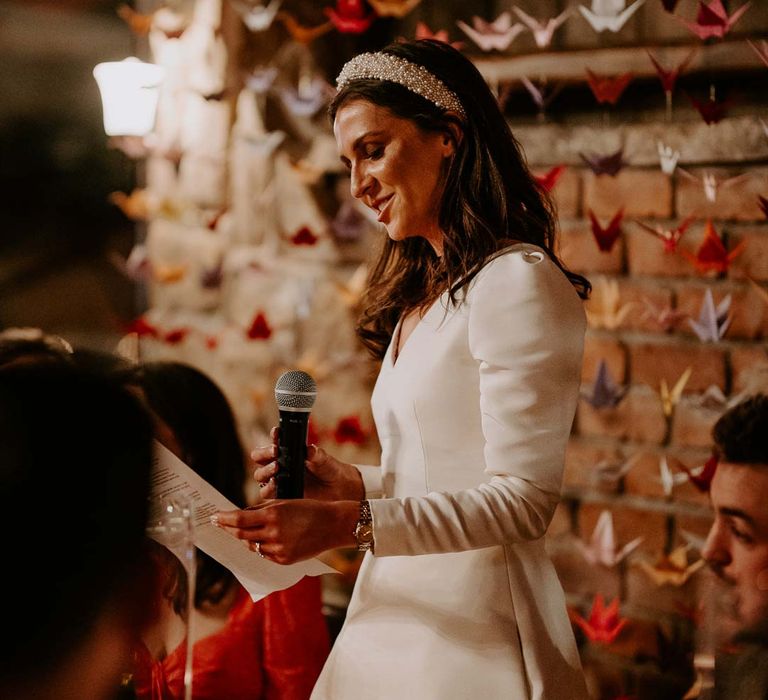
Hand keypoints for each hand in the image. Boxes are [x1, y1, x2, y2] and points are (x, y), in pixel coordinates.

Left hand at [213, 499, 358, 563]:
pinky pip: (264, 554)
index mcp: (272, 515)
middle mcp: (273, 533)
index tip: (214, 517)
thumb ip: (261, 509)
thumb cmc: (308, 509)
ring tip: (247, 530)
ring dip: (246, 538)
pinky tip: (264, 540)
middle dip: (229, 529)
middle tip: (220, 524)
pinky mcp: (283, 560)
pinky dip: (261, 547)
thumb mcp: (284, 503)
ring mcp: (278, 549)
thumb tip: (240, 515)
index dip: (223, 518)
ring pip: (252, 545)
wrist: (332, 525)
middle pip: (241, 534)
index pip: (239, 519)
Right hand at [251, 427, 364, 501]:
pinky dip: (268, 488)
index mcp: (287, 451)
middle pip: (259, 457)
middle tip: (275, 452)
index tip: (277, 433)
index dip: (273, 436)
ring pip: (260, 474)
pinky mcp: (280, 494)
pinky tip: (276, 484)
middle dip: (264, 453)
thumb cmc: (328, 468)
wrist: (337, 488)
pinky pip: (266, 492)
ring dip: (265, 470)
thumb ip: (316, 455)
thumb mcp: (324, 459)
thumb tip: (309, 449)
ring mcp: (278, 479)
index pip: (273, 441)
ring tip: (277, 468)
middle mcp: (279, 463)